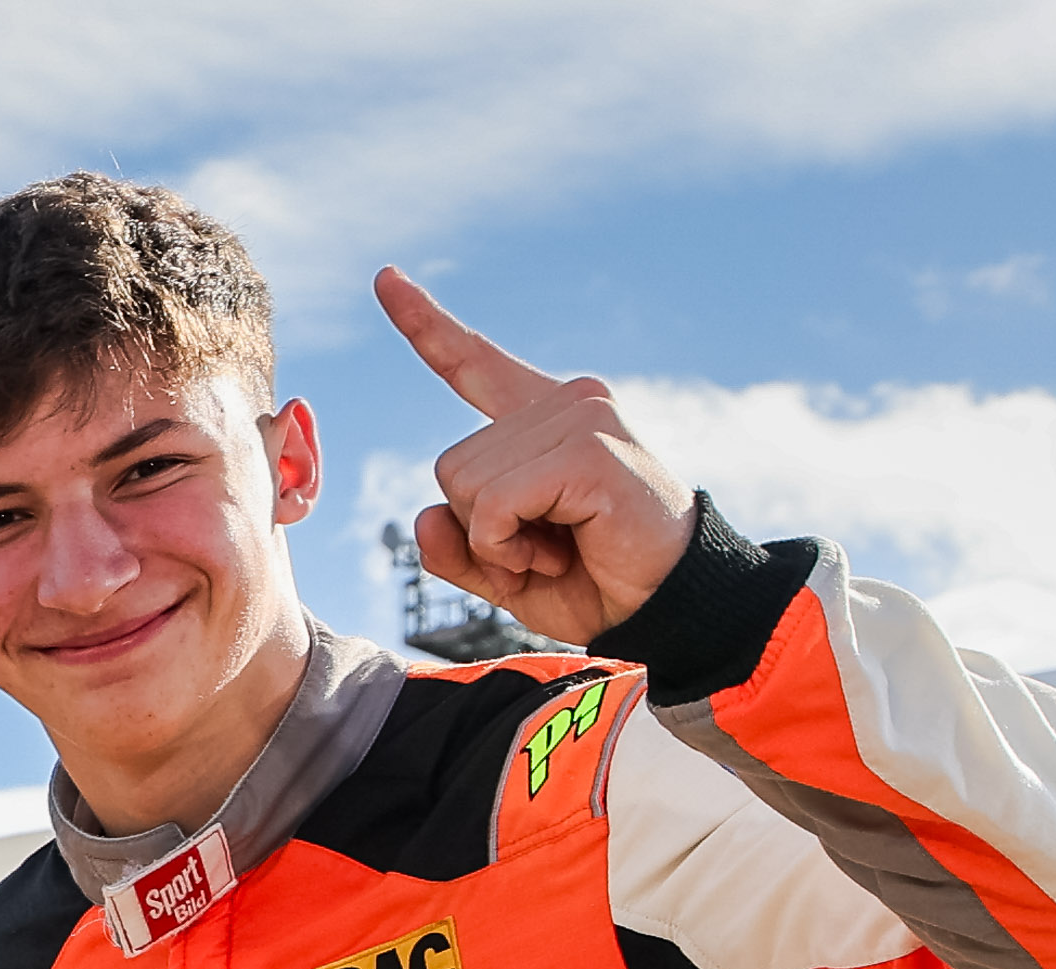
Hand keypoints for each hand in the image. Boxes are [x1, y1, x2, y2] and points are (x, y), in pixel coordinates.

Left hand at [378, 267, 696, 643]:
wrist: (669, 603)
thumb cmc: (593, 581)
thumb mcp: (503, 566)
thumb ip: (455, 544)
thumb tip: (424, 518)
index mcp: (544, 418)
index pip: (473, 363)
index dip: (426, 326)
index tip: (386, 278)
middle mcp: (566, 401)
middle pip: (450, 466)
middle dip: (479, 528)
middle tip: (545, 548)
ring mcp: (581, 416)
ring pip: (463, 486)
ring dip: (496, 541)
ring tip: (558, 549)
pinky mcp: (587, 448)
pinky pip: (491, 507)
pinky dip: (507, 546)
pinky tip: (558, 553)